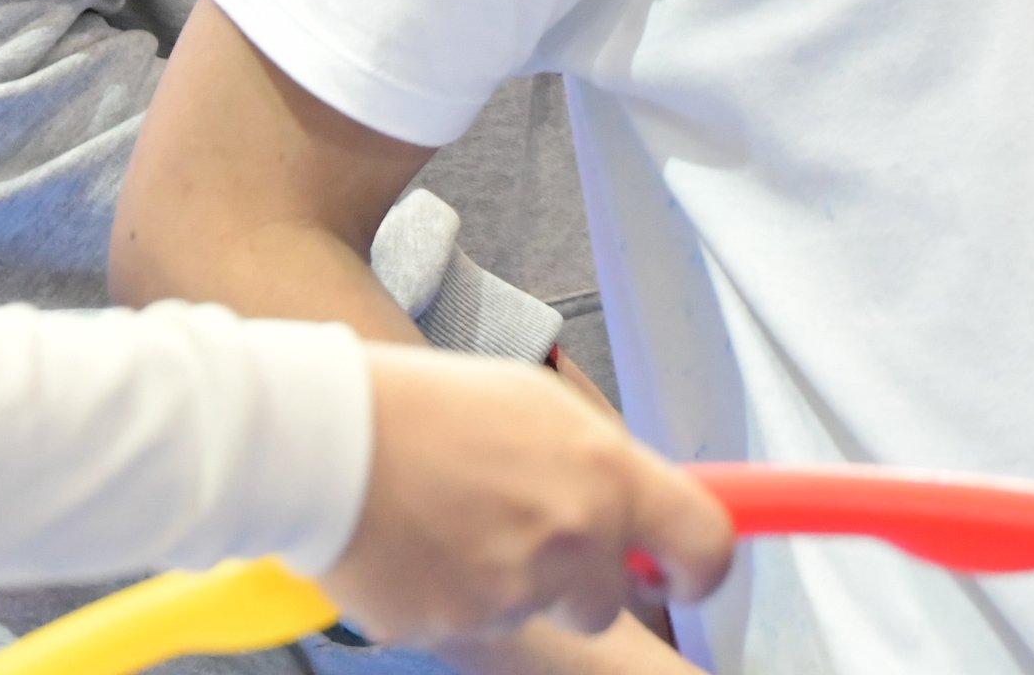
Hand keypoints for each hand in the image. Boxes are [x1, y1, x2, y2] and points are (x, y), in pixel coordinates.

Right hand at [319, 347, 733, 652]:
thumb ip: (601, 462)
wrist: (328, 441)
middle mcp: (572, 539)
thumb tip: (640, 503)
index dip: (702, 568)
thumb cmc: (431, 409)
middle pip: (607, 600)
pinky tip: (421, 544)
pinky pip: (473, 623)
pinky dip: (453, 596)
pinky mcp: (454, 626)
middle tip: (523, 527)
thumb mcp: (540, 407)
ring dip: (510, 581)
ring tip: (455, 519)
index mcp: (607, 475)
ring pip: (535, 610)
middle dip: (579, 577)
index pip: (705, 542)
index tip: (684, 574)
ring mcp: (512, 591)